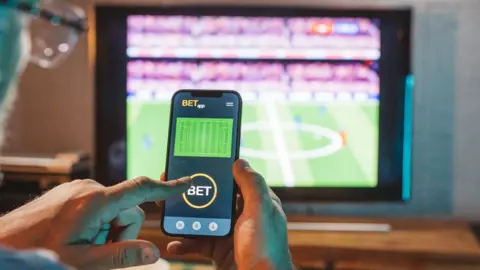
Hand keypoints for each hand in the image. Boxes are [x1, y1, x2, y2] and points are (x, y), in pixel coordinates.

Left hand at [0, 176, 191, 269]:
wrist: (5, 243)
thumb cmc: (40, 253)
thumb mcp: (85, 261)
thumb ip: (122, 256)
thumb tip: (153, 252)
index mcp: (96, 201)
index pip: (141, 190)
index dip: (167, 188)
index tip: (187, 182)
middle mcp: (90, 188)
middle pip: (129, 209)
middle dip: (122, 233)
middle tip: (98, 251)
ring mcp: (80, 188)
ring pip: (114, 209)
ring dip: (108, 230)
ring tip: (84, 245)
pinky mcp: (73, 192)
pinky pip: (99, 205)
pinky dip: (98, 223)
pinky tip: (78, 236)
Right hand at [164, 159, 292, 269]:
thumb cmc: (266, 249)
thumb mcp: (260, 211)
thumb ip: (251, 185)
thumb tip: (240, 162)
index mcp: (257, 203)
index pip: (236, 180)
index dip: (218, 171)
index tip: (199, 163)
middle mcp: (244, 217)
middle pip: (215, 199)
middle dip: (195, 195)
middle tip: (173, 188)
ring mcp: (231, 234)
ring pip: (203, 220)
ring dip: (185, 219)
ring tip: (168, 213)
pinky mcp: (220, 251)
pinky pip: (198, 243)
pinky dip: (185, 243)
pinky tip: (175, 244)